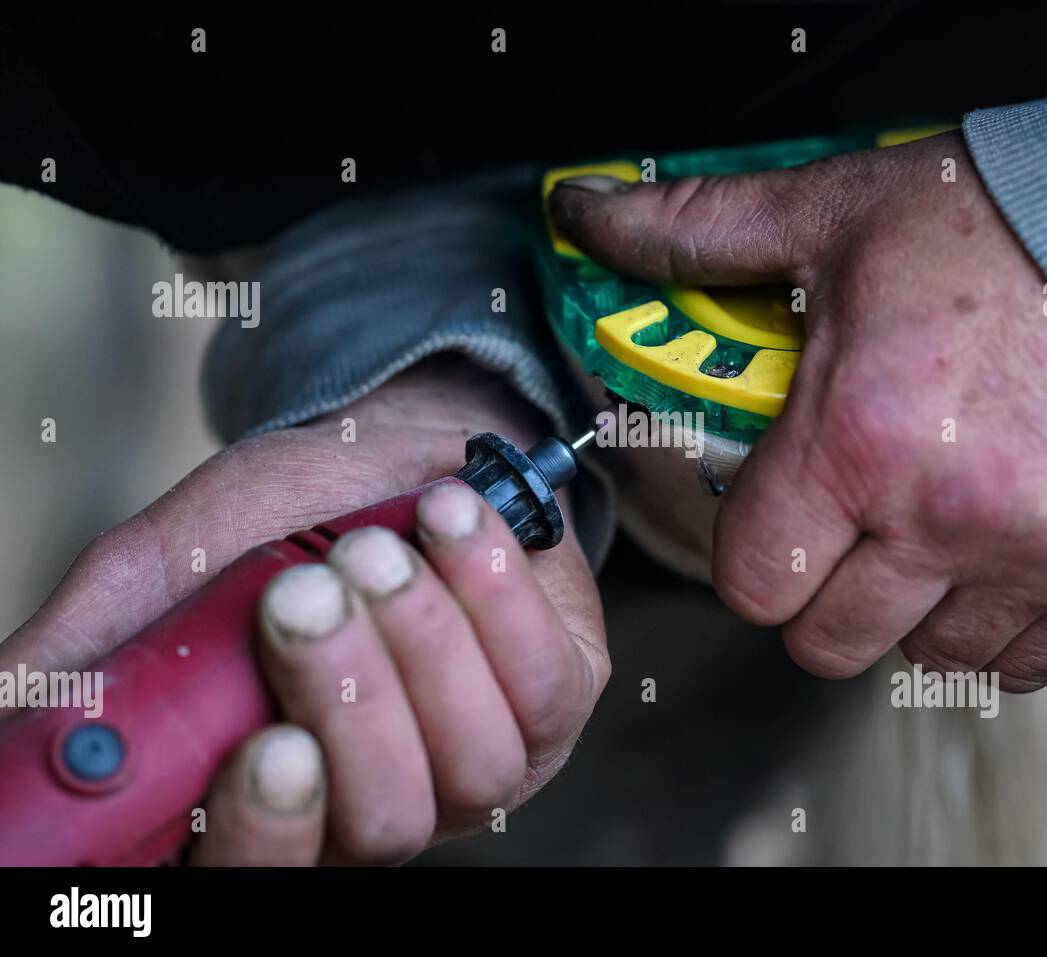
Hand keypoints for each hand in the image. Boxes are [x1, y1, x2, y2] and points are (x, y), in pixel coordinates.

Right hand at [0, 357, 606, 862]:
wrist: (404, 445)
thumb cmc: (293, 517)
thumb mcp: (181, 567)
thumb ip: (111, 643)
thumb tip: (12, 703)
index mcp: (284, 791)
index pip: (269, 870)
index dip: (267, 832)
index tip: (265, 747)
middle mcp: (387, 796)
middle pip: (384, 820)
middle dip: (352, 699)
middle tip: (308, 593)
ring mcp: (484, 757)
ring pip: (475, 757)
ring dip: (421, 639)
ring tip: (376, 548)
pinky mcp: (560, 697)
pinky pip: (546, 680)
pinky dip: (495, 594)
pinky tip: (451, 522)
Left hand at [550, 130, 1046, 691]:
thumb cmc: (985, 223)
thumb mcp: (823, 215)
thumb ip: (692, 234)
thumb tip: (580, 215)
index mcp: (851, 440)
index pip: (750, 583)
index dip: (750, 555)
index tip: (774, 518)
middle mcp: (936, 518)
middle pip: (823, 643)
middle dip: (815, 594)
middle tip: (842, 531)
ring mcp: (1027, 557)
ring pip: (919, 660)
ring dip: (904, 614)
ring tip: (921, 537)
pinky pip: (1017, 668)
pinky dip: (992, 631)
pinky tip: (988, 561)